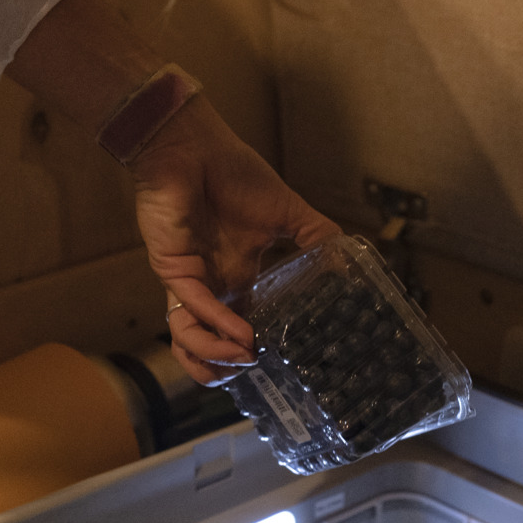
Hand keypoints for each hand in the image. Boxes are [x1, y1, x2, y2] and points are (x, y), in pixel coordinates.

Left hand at [131, 96, 339, 380]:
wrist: (193, 147)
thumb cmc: (234, 173)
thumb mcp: (289, 212)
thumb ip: (317, 237)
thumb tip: (349, 263)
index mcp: (237, 273)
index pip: (242, 324)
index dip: (255, 348)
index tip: (281, 363)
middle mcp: (212, 284)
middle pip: (210, 342)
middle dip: (226, 367)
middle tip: (255, 375)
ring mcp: (190, 280)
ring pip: (190, 337)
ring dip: (216, 356)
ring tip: (245, 361)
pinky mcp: (173, 269)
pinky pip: (193, 308)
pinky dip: (216, 325)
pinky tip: (241, 335)